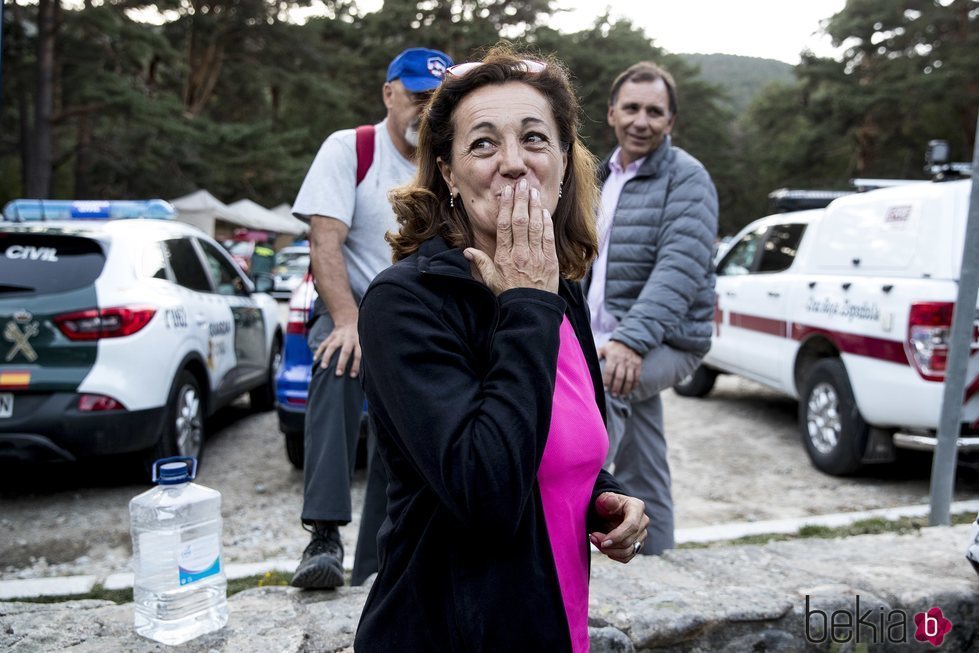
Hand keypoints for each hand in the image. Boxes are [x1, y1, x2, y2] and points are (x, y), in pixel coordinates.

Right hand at [314, 317, 360, 376]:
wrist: (348, 320)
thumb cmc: (358, 336)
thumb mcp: (363, 341)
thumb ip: (362, 352)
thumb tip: (365, 371)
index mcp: (358, 342)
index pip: (358, 354)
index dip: (356, 365)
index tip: (352, 375)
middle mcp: (348, 339)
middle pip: (345, 352)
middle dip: (341, 363)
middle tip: (338, 374)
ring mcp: (338, 337)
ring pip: (332, 347)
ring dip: (327, 357)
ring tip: (323, 367)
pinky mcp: (331, 336)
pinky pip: (324, 344)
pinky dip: (319, 351)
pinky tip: (315, 359)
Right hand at [464, 178, 558, 295]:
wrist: (529, 312)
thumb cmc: (508, 296)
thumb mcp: (490, 281)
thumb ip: (480, 263)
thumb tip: (466, 251)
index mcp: (504, 257)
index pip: (504, 226)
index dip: (506, 206)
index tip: (507, 192)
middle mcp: (521, 254)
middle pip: (520, 221)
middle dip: (521, 200)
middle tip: (522, 183)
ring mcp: (537, 257)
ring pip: (536, 226)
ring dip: (534, 206)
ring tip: (533, 191)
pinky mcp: (550, 261)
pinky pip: (548, 237)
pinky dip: (547, 223)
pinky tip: (544, 211)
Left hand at [589, 492, 648, 562]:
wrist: (607, 511)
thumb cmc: (605, 504)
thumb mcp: (604, 499)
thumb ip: (607, 500)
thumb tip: (612, 501)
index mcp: (637, 507)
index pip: (632, 526)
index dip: (618, 536)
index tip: (603, 542)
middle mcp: (643, 522)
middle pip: (629, 541)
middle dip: (609, 544)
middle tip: (592, 537)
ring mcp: (641, 534)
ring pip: (628, 551)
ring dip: (610, 551)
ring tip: (595, 541)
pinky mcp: (637, 545)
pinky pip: (627, 557)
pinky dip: (614, 555)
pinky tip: (604, 548)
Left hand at [598, 340, 641, 396]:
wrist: (629, 340)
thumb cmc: (613, 347)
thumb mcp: (603, 348)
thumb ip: (596, 355)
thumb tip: (588, 363)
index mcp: (613, 357)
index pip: (609, 371)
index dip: (607, 381)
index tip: (605, 389)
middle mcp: (622, 361)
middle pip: (619, 377)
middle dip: (616, 387)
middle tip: (614, 395)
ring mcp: (631, 363)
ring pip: (629, 378)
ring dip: (626, 388)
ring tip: (622, 395)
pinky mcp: (638, 365)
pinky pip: (637, 377)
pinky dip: (634, 385)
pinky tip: (631, 391)